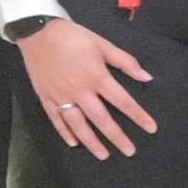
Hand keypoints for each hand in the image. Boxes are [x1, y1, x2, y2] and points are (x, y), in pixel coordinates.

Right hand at [17, 18, 154, 156]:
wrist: (37, 32)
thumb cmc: (73, 36)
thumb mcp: (102, 44)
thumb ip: (125, 62)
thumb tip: (146, 77)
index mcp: (96, 76)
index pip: (122, 101)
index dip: (138, 115)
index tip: (150, 128)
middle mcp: (80, 91)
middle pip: (101, 119)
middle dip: (116, 137)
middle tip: (129, 151)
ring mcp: (61, 96)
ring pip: (78, 124)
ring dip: (91, 141)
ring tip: (103, 155)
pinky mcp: (46, 97)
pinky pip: (56, 119)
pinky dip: (65, 132)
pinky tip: (74, 142)